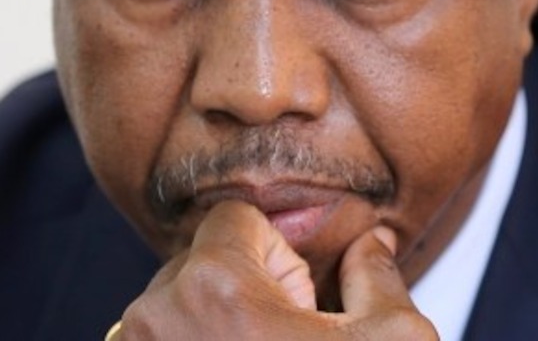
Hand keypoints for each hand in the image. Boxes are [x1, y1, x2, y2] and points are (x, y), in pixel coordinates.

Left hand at [115, 201, 438, 339]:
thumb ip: (377, 274)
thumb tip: (373, 241)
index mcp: (214, 286)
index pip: (233, 215)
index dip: (274, 247)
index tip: (293, 295)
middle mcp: (155, 318)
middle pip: (202, 257)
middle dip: (244, 284)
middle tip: (280, 337)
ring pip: (177, 301)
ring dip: (213, 320)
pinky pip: (158, 339)